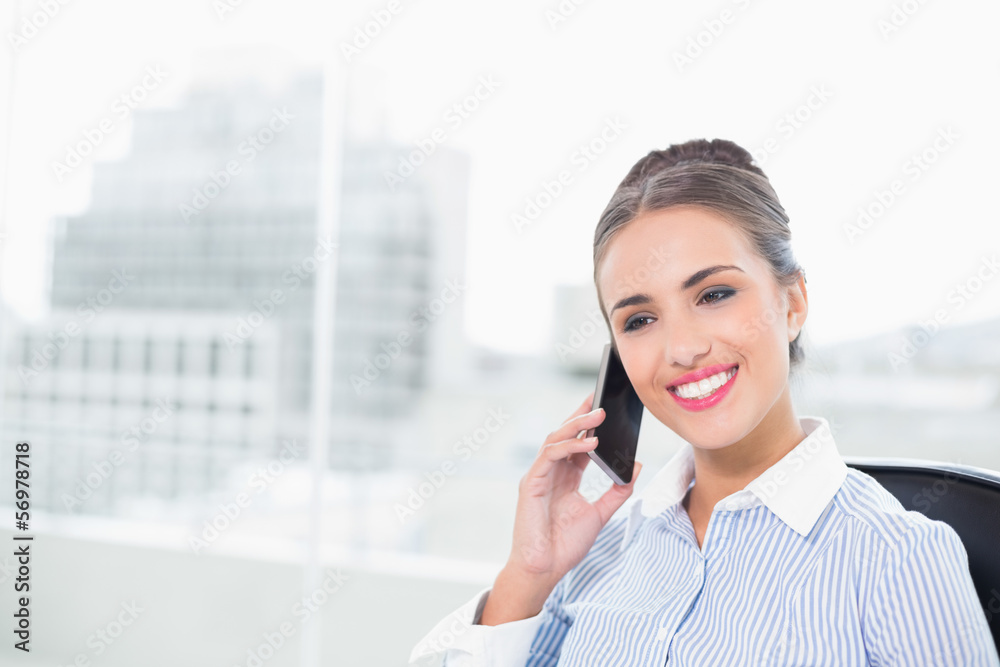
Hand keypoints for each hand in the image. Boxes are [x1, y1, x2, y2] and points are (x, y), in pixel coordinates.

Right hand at [479, 391, 640, 624]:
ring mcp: (539, 475)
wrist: (545, 569)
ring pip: (555, 439)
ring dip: (577, 424)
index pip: (578, 442)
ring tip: (600, 414)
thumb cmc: (565, 545)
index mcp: (565, 477)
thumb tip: (635, 466)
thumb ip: (617, 491)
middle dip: (582, 414)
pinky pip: (549, 455)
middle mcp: (551, 472)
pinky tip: (590, 443)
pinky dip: (569, 446)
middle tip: (601, 396)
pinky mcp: (531, 483)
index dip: (590, 424)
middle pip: (565, 434)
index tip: (606, 406)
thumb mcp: (600, 514)